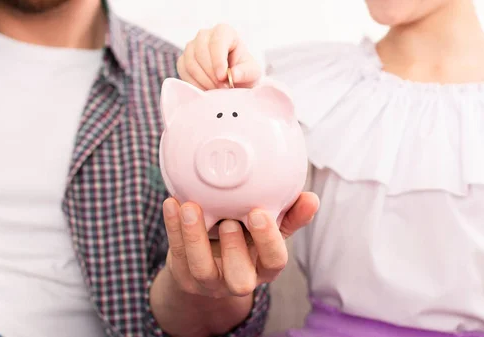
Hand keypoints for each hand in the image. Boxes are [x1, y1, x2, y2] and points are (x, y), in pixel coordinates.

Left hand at [162, 192, 318, 297]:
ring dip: (194, 237)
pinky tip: (172, 203)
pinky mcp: (184, 276)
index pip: (274, 262)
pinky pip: (177, 254)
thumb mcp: (269, 228)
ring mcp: (209, 282)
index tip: (259, 213)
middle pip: (240, 280)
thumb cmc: (245, 237)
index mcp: (264, 266)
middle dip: (234, 251)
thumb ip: (289, 214)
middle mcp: (239, 279)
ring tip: (190, 206)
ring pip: (201, 269)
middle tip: (228, 221)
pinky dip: (172, 228)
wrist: (209, 258)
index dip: (268, 241)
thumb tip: (311, 198)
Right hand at [177, 24, 261, 89]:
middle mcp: (205, 35)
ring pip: (190, 62)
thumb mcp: (252, 72)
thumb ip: (245, 72)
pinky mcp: (183, 60)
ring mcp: (191, 47)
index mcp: (224, 32)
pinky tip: (206, 90)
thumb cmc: (243, 72)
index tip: (223, 77)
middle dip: (211, 73)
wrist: (233, 80)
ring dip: (203, 80)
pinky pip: (183, 71)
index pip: (217, 41)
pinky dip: (194, 84)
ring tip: (216, 91)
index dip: (218, 60)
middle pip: (200, 51)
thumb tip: (233, 75)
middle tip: (221, 88)